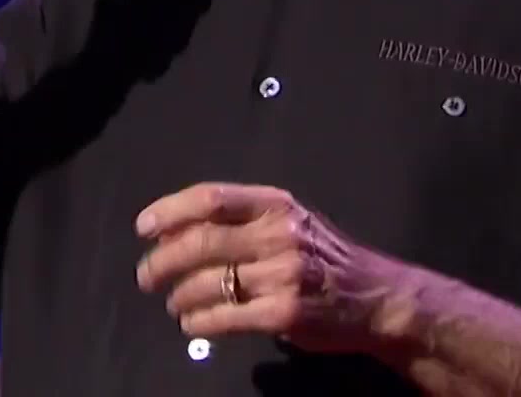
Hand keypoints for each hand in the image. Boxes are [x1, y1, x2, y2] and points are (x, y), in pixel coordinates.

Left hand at [134, 182, 412, 356]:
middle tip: (146, 276)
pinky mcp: (283, 315)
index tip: (144, 227)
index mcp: (276, 205)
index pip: (211, 198)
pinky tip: (192, 322)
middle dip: (162, 261)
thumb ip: (244, 221)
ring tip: (173, 302)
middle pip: (201, 242)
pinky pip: (224, 317)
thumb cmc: (326, 258)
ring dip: (179, 296)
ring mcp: (282, 276)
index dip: (170, 211)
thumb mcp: (292, 222)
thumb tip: (178, 232)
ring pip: (208, 283)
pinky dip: (198, 322)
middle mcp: (278, 235)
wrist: (376, 298)